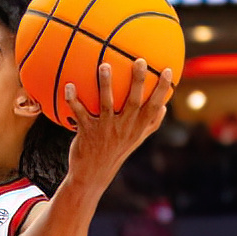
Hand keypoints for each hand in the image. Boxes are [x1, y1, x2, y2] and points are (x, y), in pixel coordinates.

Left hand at [62, 59, 176, 186]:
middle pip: (134, 102)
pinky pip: (79, 113)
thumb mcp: (136, 140)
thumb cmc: (116, 152)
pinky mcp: (87, 132)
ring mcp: (105, 129)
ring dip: (105, 84)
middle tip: (140, 61)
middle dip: (138, 81)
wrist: (93, 174)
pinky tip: (69, 86)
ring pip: (107, 104)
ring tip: (104, 65)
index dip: (162, 89)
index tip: (167, 70)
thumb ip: (151, 124)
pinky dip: (73, 100)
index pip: (154, 107)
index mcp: (138, 128)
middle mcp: (124, 128)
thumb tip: (165, 107)